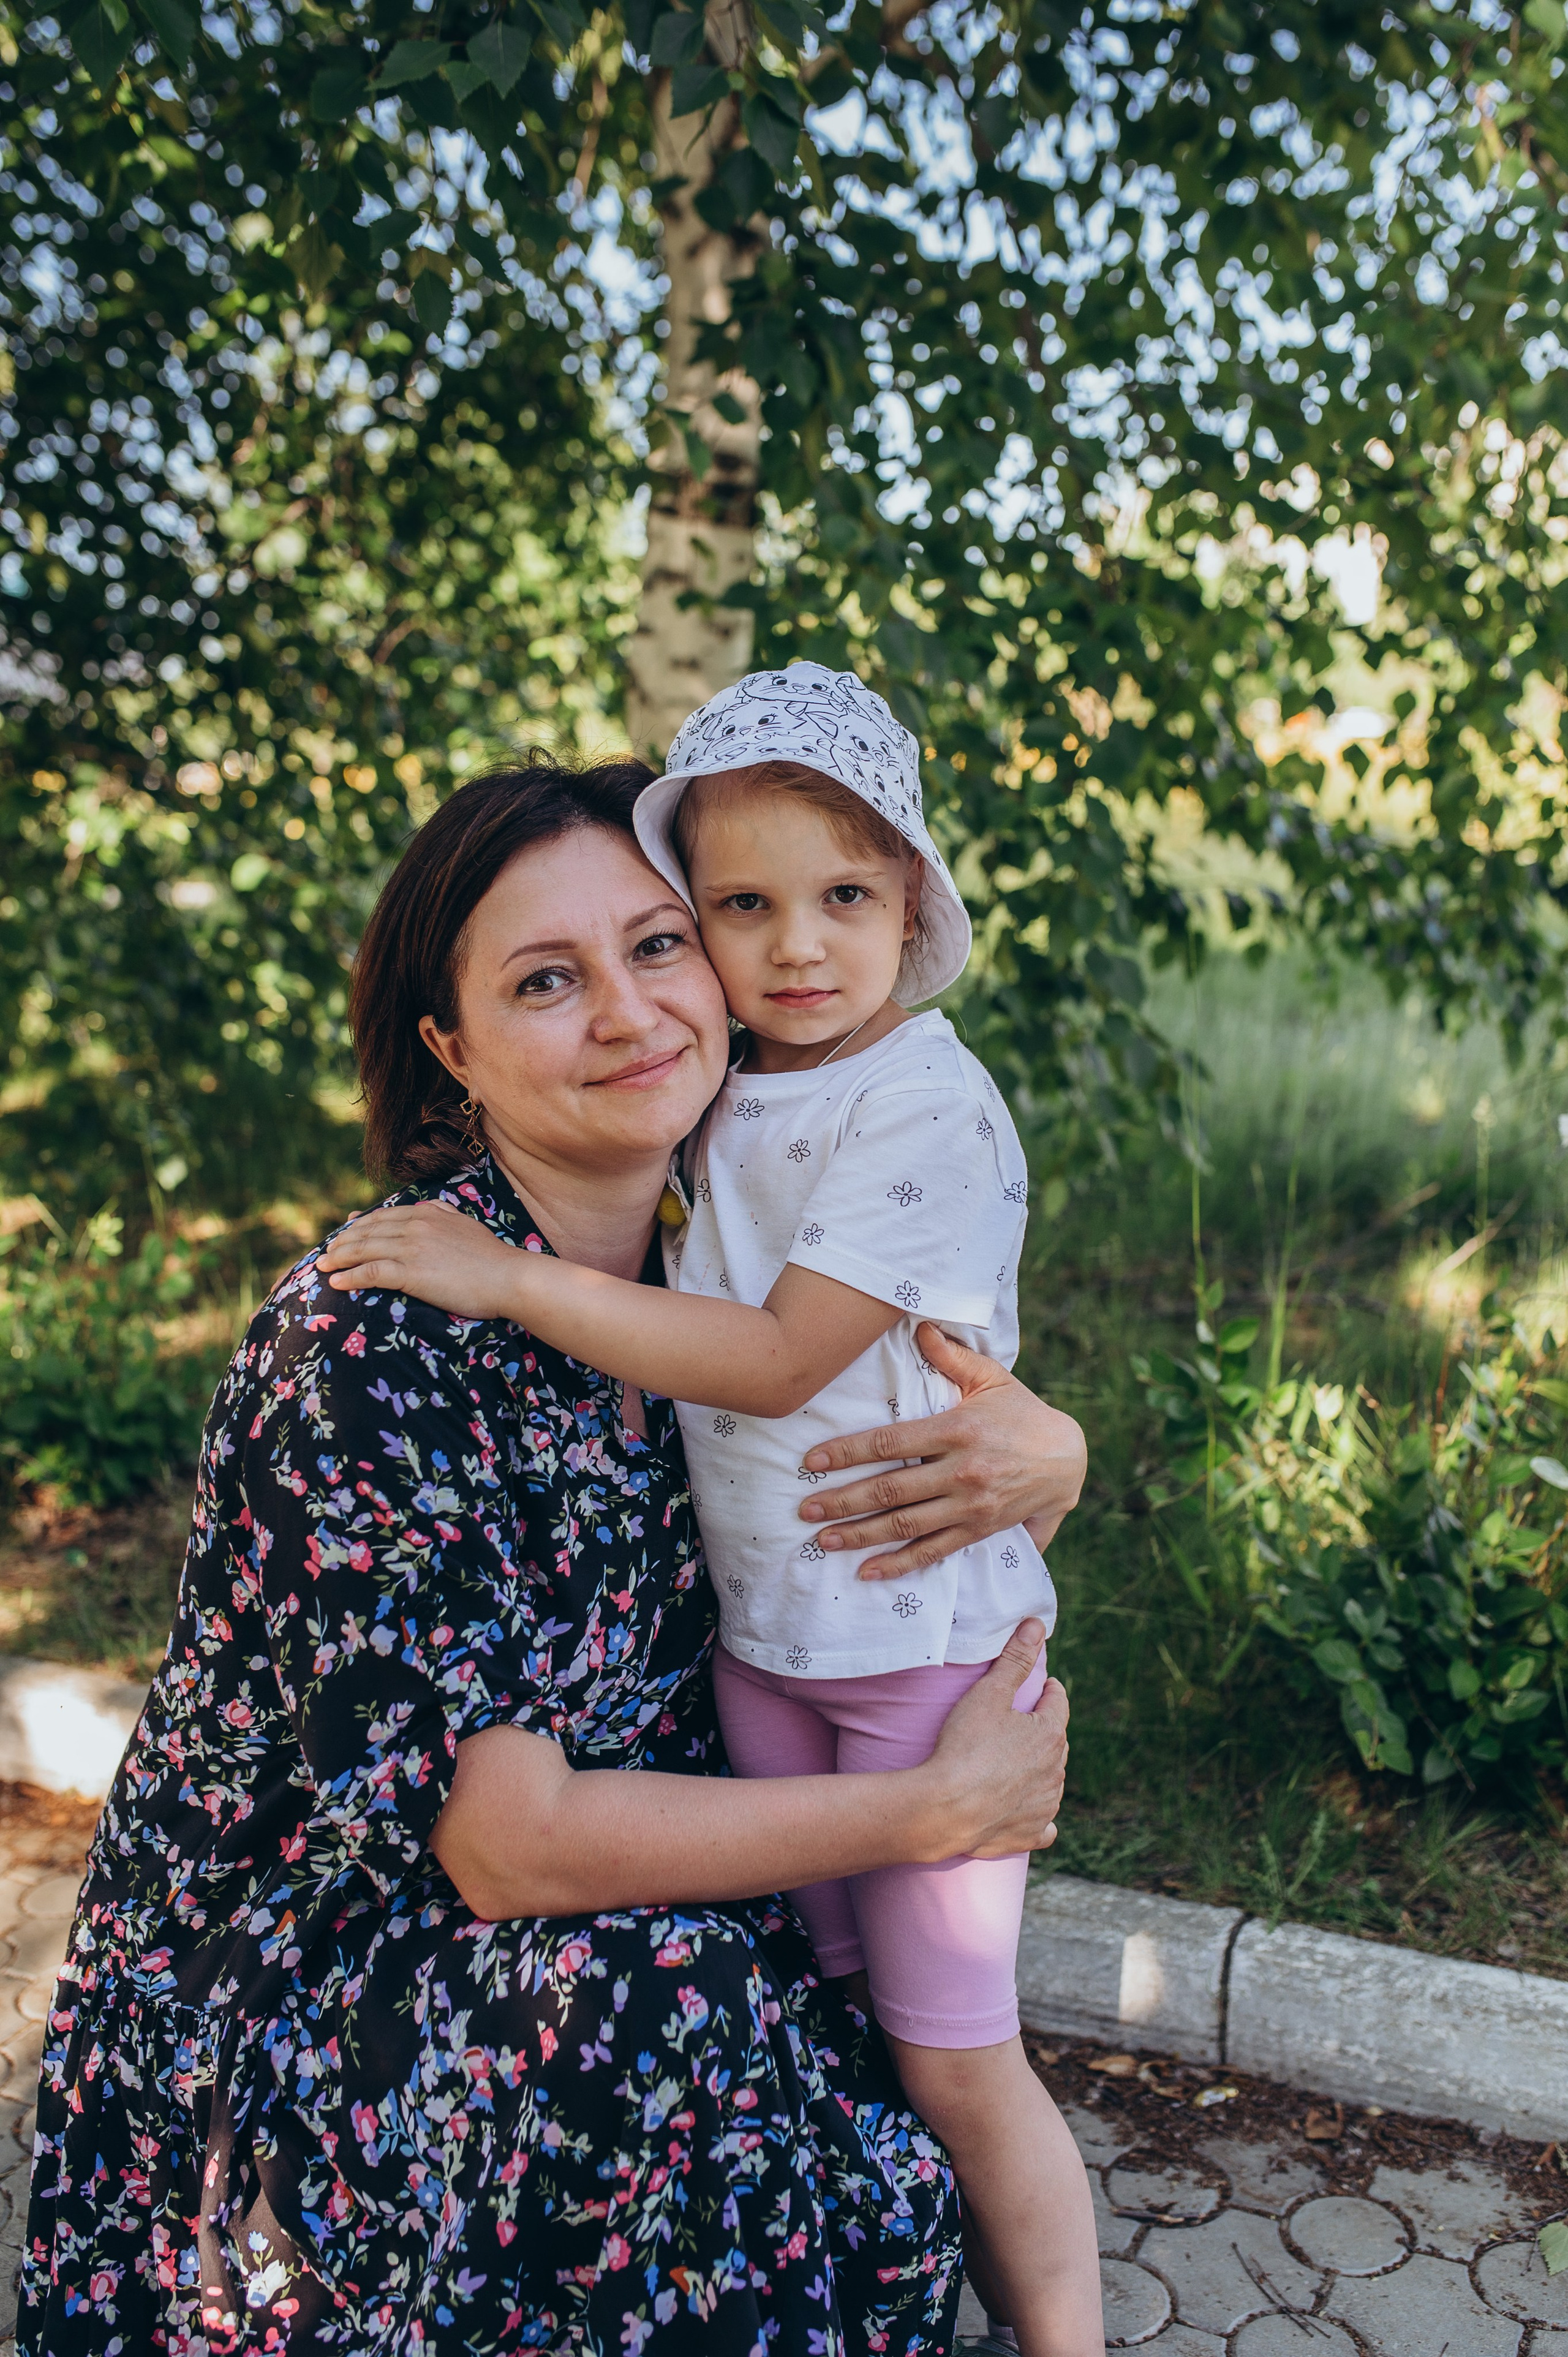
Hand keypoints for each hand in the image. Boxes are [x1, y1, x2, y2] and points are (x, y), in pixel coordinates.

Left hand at [315, 1201, 529, 1321]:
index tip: (343, 1233)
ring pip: (365, 1249)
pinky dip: (350, 1276)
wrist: (509, 1278)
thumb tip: (426, 1206)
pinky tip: (336, 1282)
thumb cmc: (492, 1259)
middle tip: (325, 1253)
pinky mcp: (412, 1272)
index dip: (358, 1226)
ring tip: (322, 1267)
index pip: (383, 1216)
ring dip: (339, 1258)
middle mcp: (416, 1225)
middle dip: (342, 1242)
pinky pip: (372, 1272)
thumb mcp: (465, 1225)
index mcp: (428, 1212)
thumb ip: (443, 1212)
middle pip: (368, 1231)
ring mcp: (413, 1247)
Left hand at [798, 1322, 1086, 1577]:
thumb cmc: (1023, 1414)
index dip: (847, 1453)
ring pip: (905, 1525)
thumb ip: (953, 1358)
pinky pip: (933, 1551)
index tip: (812, 1461)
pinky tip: (868, 1572)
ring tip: (823, 1540)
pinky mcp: (979, 1531)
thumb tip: (921, 1328)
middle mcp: (961, 1471)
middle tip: (805, 1509)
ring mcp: (970, 1506)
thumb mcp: (992, 1379)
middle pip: (890, 1490)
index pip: (890, 1443)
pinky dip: (899, 1565)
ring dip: (861, 1535)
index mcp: (957, 1430)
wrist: (1069, 1460)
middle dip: (842, 1501)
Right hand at [923, 1621, 1068, 1859]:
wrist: (944, 1808)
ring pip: (1052, 1780)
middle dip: (1043, 1730)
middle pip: (1056, 1741)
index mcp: (1050, 1734)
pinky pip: (1045, 1824)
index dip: (1048, 1690)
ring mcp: (1045, 1805)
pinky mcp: (1030, 1833)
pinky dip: (1038, 1815)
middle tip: (1019, 1724)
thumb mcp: (988, 1694)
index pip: (1059, 1701)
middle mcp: (1056, 1771)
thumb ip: (1015, 1659)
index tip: (1042, 1687)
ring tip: (1016, 1763)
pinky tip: (1027, 1810)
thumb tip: (1036, 1624)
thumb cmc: (964, 1746)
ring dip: (1040, 1771)